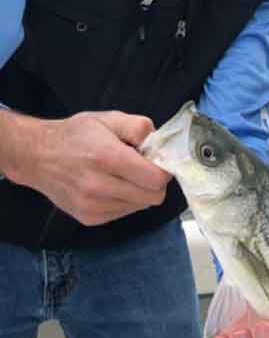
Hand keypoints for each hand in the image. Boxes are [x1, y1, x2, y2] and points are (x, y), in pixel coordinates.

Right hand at [12, 110, 170, 225]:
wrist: (36, 156)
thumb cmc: (76, 135)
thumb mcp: (108, 119)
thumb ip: (139, 127)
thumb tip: (160, 144)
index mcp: (107, 157)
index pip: (156, 179)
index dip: (163, 170)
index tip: (156, 162)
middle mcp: (98, 186)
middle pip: (153, 197)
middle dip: (153, 183)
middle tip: (141, 169)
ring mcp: (93, 206)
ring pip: (141, 206)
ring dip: (139, 192)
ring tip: (121, 176)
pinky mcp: (90, 218)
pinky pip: (125, 213)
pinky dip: (125, 200)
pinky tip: (110, 186)